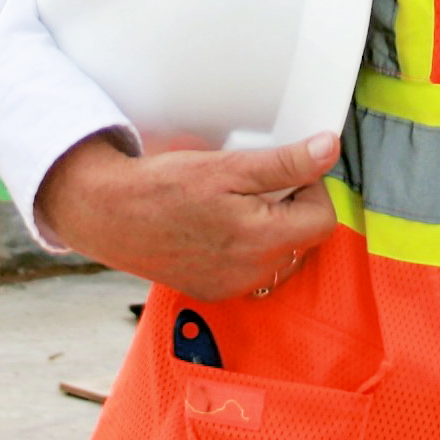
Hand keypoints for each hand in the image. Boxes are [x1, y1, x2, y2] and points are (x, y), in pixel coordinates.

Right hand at [35, 129, 340, 298]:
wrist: (110, 215)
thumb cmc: (165, 187)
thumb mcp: (230, 166)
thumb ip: (286, 163)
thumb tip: (329, 149)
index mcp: (260, 242)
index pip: (323, 220)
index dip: (311, 189)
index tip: (287, 172)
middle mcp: (250, 274)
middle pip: (303, 240)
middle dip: (292, 209)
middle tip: (259, 183)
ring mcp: (230, 287)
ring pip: (279, 257)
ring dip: (272, 229)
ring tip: (239, 203)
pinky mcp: (211, 290)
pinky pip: (251, 270)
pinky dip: (248, 247)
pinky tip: (221, 224)